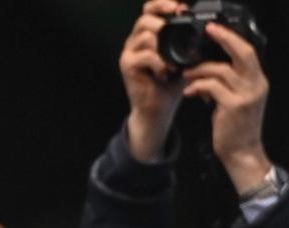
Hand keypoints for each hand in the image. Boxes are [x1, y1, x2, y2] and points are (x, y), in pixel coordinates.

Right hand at [120, 0, 186, 161]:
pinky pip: (144, 55)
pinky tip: (167, 71)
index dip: (163, 4)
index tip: (180, 7)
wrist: (158, 108)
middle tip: (178, 26)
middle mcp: (136, 40)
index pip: (151, 9)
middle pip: (145, 18)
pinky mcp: (127, 65)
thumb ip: (188, 40)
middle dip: (163, 19)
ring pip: (146, 35)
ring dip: (164, 44)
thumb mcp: (185, 56)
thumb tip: (208, 23)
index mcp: (150, 34)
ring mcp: (130, 52)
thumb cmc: (172, 83)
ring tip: (174, 59)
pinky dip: (159, 62)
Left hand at [183, 23, 270, 193]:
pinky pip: (212, 87)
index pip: (248, 52)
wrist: (241, 153)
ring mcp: (247, 95)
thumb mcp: (234, 102)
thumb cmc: (235, 129)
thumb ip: (227, 85)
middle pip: (243, 53)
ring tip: (187, 75)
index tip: (214, 30)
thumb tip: (207, 70)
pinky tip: (189, 92)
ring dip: (200, 70)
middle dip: (224, 39)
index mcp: (257, 82)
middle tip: (207, 33)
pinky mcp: (234, 106)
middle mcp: (256, 85)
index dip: (232, 39)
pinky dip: (198, 87)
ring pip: (222, 70)